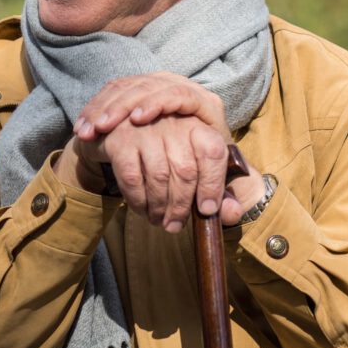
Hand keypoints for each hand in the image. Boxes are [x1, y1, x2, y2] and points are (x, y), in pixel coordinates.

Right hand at [68, 73, 265, 230]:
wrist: (116, 129)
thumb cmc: (164, 150)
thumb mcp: (195, 164)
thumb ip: (219, 190)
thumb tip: (231, 213)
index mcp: (199, 124)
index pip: (213, 151)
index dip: (213, 184)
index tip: (206, 209)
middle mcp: (174, 121)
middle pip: (185, 170)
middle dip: (181, 206)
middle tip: (175, 226)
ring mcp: (145, 128)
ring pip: (159, 176)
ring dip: (159, 207)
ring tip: (159, 221)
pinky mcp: (120, 139)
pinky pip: (133, 178)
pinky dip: (138, 200)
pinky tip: (141, 209)